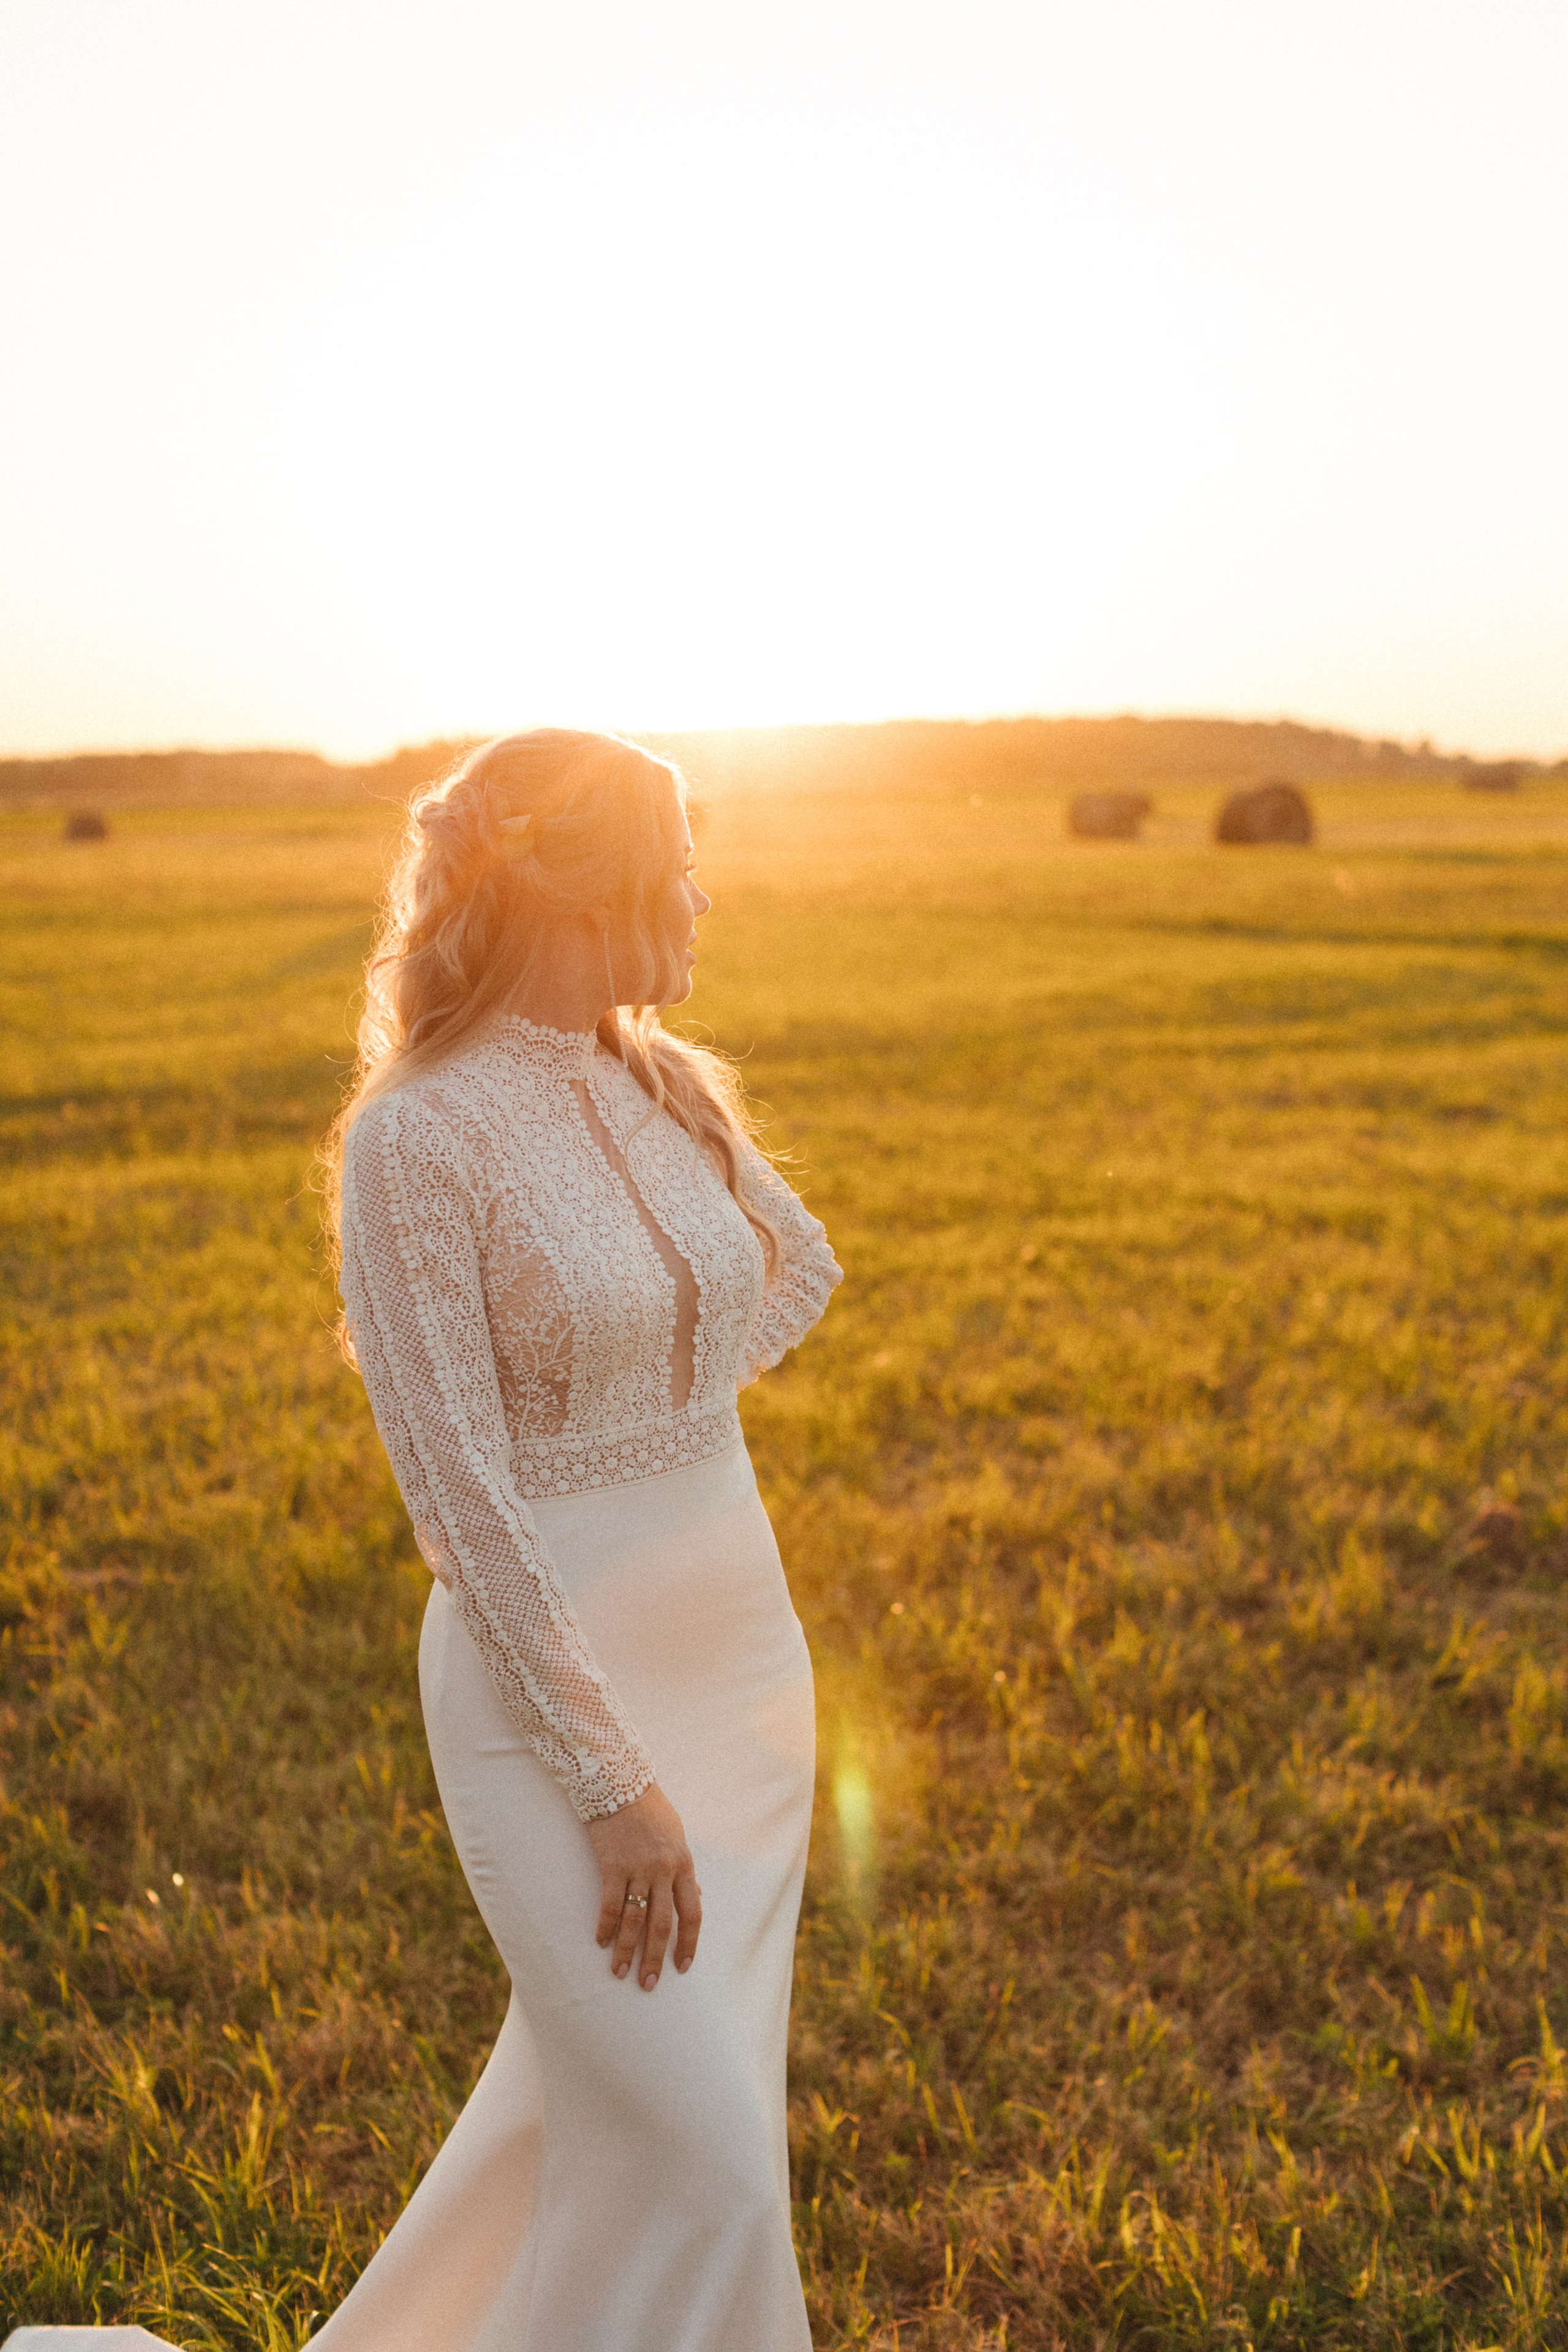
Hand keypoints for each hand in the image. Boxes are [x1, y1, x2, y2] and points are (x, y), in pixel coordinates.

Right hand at [585, 1781, 701, 1989]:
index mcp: (683, 1864)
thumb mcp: (677, 1836)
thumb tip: (696, 1896)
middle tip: (648, 1984)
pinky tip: (600, 1943)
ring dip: (626, 1950)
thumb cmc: (651, 1809)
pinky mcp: (611, 1865)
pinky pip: (609, 1904)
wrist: (620, 1781)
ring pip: (634, 1921)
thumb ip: (684, 1869)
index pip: (692, 1913)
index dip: (688, 1943)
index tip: (682, 1967)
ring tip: (619, 1973)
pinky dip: (604, 1927)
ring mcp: (637, 1869)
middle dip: (655, 1958)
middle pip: (663, 1925)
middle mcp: (663, 1871)